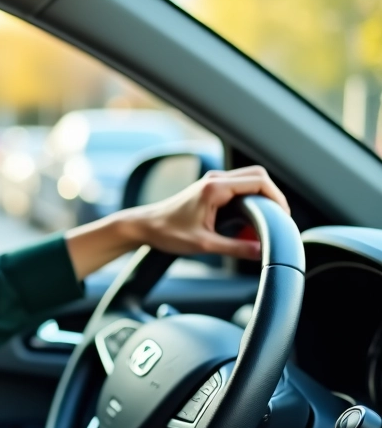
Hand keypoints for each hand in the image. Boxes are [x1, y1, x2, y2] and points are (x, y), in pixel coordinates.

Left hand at [123, 165, 289, 259]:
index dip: (277, 198)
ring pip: (250, 179)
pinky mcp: (210, 187)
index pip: (259, 181)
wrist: (144, 226)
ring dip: (262, 196)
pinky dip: (250, 198)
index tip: (283, 217)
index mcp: (215, 188)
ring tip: (266, 219)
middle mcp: (215, 179)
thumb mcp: (204, 245)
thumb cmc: (167, 233)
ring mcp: (212, 181)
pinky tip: (250, 218)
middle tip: (279, 218)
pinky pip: (239, 186)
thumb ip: (235, 248)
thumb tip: (261, 252)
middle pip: (259, 176)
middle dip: (274, 195)